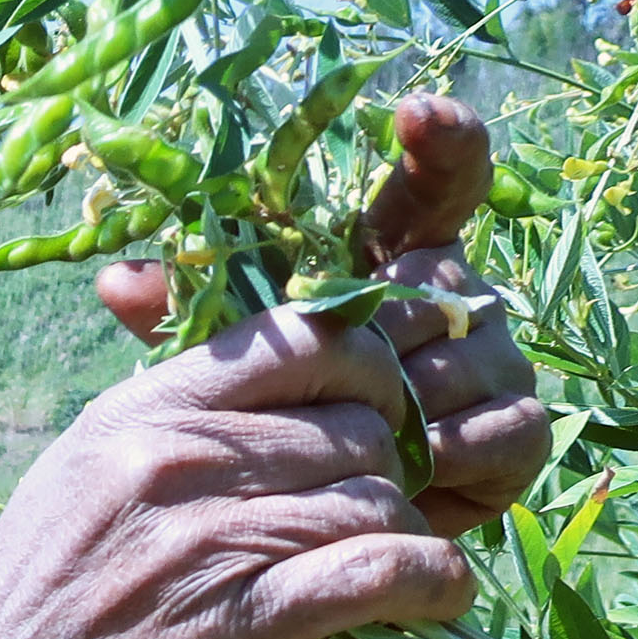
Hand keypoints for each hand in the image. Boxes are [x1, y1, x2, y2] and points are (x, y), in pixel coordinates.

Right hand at [0, 304, 473, 638]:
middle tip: (365, 512)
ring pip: (380, 499)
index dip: (364, 370)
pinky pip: (384, 571)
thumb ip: (172, 418)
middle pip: (357, 426)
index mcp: (143, 410)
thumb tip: (279, 386)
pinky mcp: (248, 619)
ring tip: (383, 568)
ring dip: (401, 535)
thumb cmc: (38, 589)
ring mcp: (216, 538)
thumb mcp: (84, 467)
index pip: (302, 338)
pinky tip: (434, 597)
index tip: (366, 412)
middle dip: (383, 468)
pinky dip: (430, 583)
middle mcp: (182, 458)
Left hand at [96, 94, 549, 538]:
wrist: (315, 523)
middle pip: (440, 285)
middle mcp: (455, 294)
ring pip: (471, 358)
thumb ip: (185, 317)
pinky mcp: (520, 430)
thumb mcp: (223, 364)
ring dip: (410, 400)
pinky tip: (408, 470)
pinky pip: (505, 429)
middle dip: (383, 337)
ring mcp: (497, 359)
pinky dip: (450, 451)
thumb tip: (117, 279)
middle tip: (338, 378)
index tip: (414, 115)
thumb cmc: (266, 424)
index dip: (439, 142)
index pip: (437, 180)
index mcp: (391, 257)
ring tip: (360, 435)